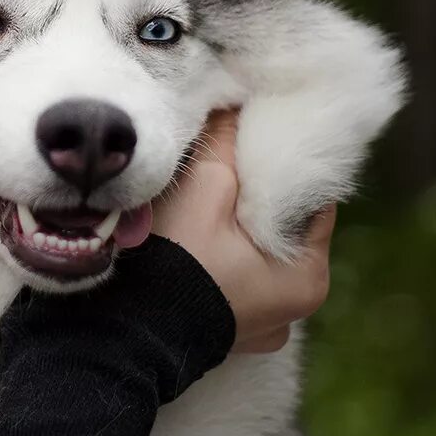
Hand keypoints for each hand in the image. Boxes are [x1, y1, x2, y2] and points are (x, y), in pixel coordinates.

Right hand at [152, 110, 334, 352]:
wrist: (123, 334)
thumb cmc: (174, 264)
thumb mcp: (205, 189)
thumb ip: (228, 142)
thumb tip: (235, 101)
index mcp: (307, 276)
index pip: (313, 200)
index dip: (287, 162)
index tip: (261, 136)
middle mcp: (294, 308)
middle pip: (283, 227)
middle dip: (259, 193)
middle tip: (230, 161)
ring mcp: (260, 324)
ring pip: (257, 251)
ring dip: (237, 224)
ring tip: (211, 196)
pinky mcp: (229, 330)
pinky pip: (235, 277)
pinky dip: (222, 254)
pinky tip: (198, 235)